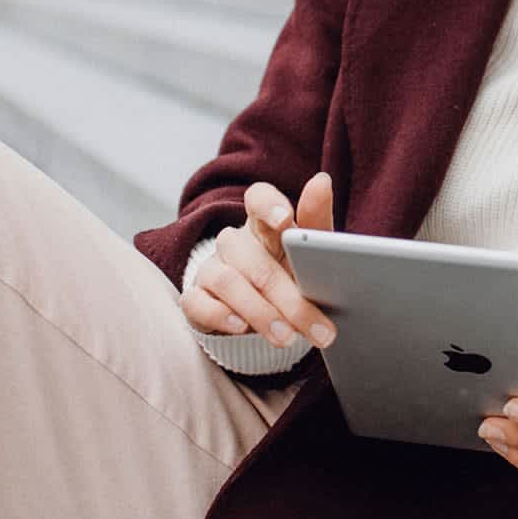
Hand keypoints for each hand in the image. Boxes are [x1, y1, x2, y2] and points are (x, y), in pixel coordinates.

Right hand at [178, 174, 337, 349]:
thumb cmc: (290, 273)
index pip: (258, 198)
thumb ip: (316, 221)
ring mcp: (211, 268)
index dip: (269, 206)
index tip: (286, 220)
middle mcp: (234, 242)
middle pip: (255, 260)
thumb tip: (322, 180)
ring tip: (287, 337)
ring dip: (261, 313)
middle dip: (289, 298)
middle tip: (317, 327)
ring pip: (229, 283)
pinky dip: (221, 316)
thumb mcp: (309, 252)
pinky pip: (199, 303)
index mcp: (263, 223)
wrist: (265, 313)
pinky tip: (241, 328)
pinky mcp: (195, 297)